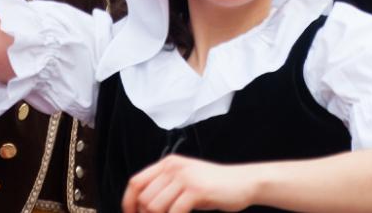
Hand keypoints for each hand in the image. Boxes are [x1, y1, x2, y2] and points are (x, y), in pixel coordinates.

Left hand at [122, 155, 255, 212]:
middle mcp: (174, 167)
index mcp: (169, 163)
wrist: (243, 183)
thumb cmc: (213, 186)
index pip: (135, 182)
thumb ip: (165, 187)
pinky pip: (174, 212)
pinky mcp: (196, 190)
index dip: (129, 203)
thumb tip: (141, 207)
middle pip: (144, 198)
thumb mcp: (185, 180)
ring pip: (155, 206)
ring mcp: (185, 177)